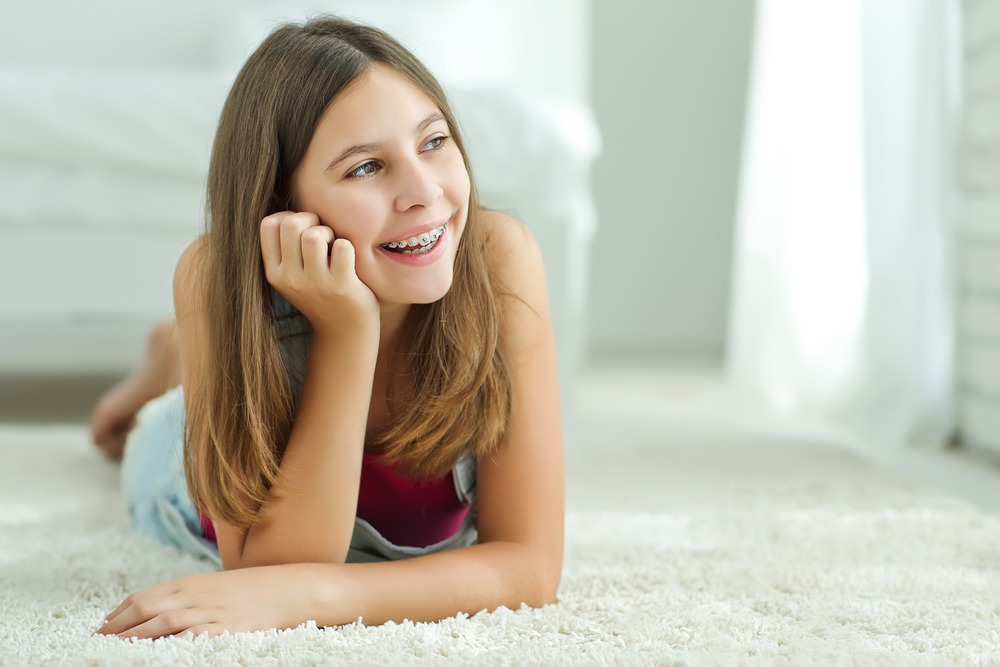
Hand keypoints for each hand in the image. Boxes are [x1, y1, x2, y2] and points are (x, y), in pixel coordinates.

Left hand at [96, 565, 323, 638]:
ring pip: (164, 622)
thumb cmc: (255, 590)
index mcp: (192, 583)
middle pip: (147, 608)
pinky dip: (174, 643)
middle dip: (119, 626)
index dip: (119, 613)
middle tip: (99, 641)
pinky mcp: (228, 628)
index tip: (103, 627)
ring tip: (116, 649)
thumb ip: (190, 596)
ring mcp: (211, 611)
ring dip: (136, 636)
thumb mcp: (218, 587)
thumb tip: (162, 609)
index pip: (144, 596)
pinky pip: (194, 636)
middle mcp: (196, 594)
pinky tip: (160, 651)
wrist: (292, 588)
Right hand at [260, 211, 378, 336]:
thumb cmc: (322, 294)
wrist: (345, 332)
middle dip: (312, 220)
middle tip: (324, 236)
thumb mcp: (294, 275)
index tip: (304, 231)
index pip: (269, 224)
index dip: (290, 217)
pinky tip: (349, 259)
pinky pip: (343, 246)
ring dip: (330, 232)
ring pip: (315, 234)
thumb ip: (288, 247)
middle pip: (292, 223)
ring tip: (335, 247)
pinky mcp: (341, 287)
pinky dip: (349, 246)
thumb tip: (291, 210)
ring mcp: (315, 284)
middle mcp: (289, 278)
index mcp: (274, 272)